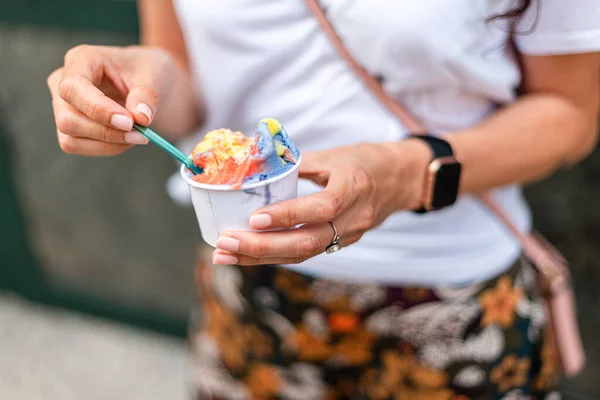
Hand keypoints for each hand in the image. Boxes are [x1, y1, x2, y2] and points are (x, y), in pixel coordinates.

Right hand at [47, 45, 176, 155]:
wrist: (147, 82)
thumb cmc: (146, 71)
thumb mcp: (154, 74)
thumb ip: (147, 95)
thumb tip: (141, 118)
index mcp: (81, 59)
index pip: (73, 87)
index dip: (98, 109)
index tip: (129, 122)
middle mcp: (62, 82)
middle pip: (68, 118)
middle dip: (107, 132)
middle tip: (142, 134)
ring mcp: (62, 106)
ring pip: (70, 138)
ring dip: (108, 144)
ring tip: (138, 136)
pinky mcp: (69, 127)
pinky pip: (78, 147)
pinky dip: (107, 148)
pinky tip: (126, 139)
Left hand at [212, 140, 431, 265]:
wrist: (399, 180)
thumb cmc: (363, 161)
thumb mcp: (333, 155)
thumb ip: (297, 164)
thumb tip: (254, 169)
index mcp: (353, 188)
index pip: (322, 208)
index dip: (288, 215)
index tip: (254, 218)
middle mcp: (353, 218)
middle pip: (307, 242)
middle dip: (262, 246)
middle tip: (226, 243)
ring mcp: (349, 236)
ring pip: (302, 254)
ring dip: (260, 257)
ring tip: (224, 255)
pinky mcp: (340, 244)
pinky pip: (305, 254)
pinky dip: (273, 256)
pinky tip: (245, 256)